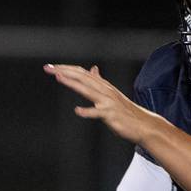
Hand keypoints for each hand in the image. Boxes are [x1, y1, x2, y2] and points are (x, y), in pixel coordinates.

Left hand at [44, 63, 166, 145]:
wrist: (143, 124)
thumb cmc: (125, 111)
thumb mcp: (110, 93)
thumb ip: (99, 81)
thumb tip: (93, 69)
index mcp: (103, 86)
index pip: (82, 73)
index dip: (66, 69)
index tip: (51, 67)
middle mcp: (105, 91)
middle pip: (82, 77)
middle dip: (64, 71)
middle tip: (48, 68)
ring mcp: (108, 102)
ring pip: (88, 90)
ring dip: (73, 83)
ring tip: (59, 78)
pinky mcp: (111, 115)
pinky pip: (97, 113)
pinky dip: (87, 111)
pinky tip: (77, 110)